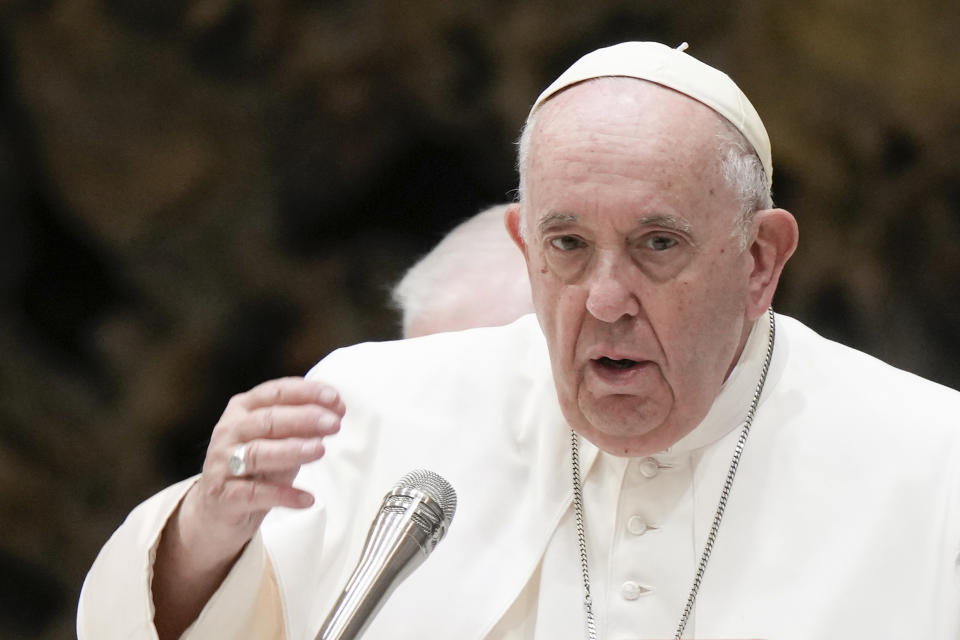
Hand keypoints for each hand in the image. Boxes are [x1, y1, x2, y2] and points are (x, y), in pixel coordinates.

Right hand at [180, 376, 344, 560]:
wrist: (216, 511)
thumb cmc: (253, 469)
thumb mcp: (279, 443)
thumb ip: (302, 428)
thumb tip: (335, 413)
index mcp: (243, 410)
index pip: (275, 393)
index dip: (306, 393)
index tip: (335, 398)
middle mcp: (229, 432)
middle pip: (267, 420)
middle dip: (304, 418)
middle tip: (334, 423)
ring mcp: (222, 464)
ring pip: (257, 453)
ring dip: (292, 450)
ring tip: (320, 450)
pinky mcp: (224, 496)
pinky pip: (255, 494)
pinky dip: (283, 495)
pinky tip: (307, 499)